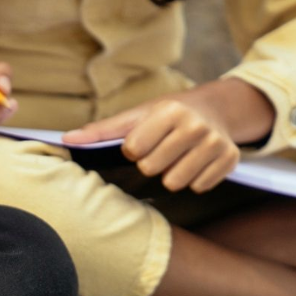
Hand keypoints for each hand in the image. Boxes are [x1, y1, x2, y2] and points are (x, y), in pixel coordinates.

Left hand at [62, 79, 274, 192]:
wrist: (214, 109)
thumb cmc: (164, 116)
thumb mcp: (135, 117)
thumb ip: (101, 131)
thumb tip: (66, 140)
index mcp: (168, 111)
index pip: (134, 149)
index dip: (133, 150)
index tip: (141, 142)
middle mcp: (195, 125)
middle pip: (151, 168)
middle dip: (150, 164)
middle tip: (160, 151)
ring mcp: (215, 142)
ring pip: (175, 182)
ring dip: (170, 175)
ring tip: (176, 158)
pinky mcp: (229, 159)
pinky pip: (199, 186)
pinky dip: (193, 180)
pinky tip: (194, 163)